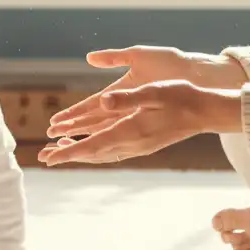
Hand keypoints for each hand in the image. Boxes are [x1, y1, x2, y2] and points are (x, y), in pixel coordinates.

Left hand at [39, 80, 241, 165]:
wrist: (205, 111)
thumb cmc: (181, 97)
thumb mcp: (153, 92)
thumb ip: (128, 98)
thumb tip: (103, 101)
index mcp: (131, 132)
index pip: (92, 146)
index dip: (69, 152)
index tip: (49, 157)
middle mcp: (132, 144)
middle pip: (92, 153)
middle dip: (68, 155)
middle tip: (44, 157)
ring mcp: (139, 146)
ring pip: (101, 153)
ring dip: (80, 152)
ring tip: (59, 149)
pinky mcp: (143, 144)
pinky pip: (112, 151)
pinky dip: (95, 150)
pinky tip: (90, 145)